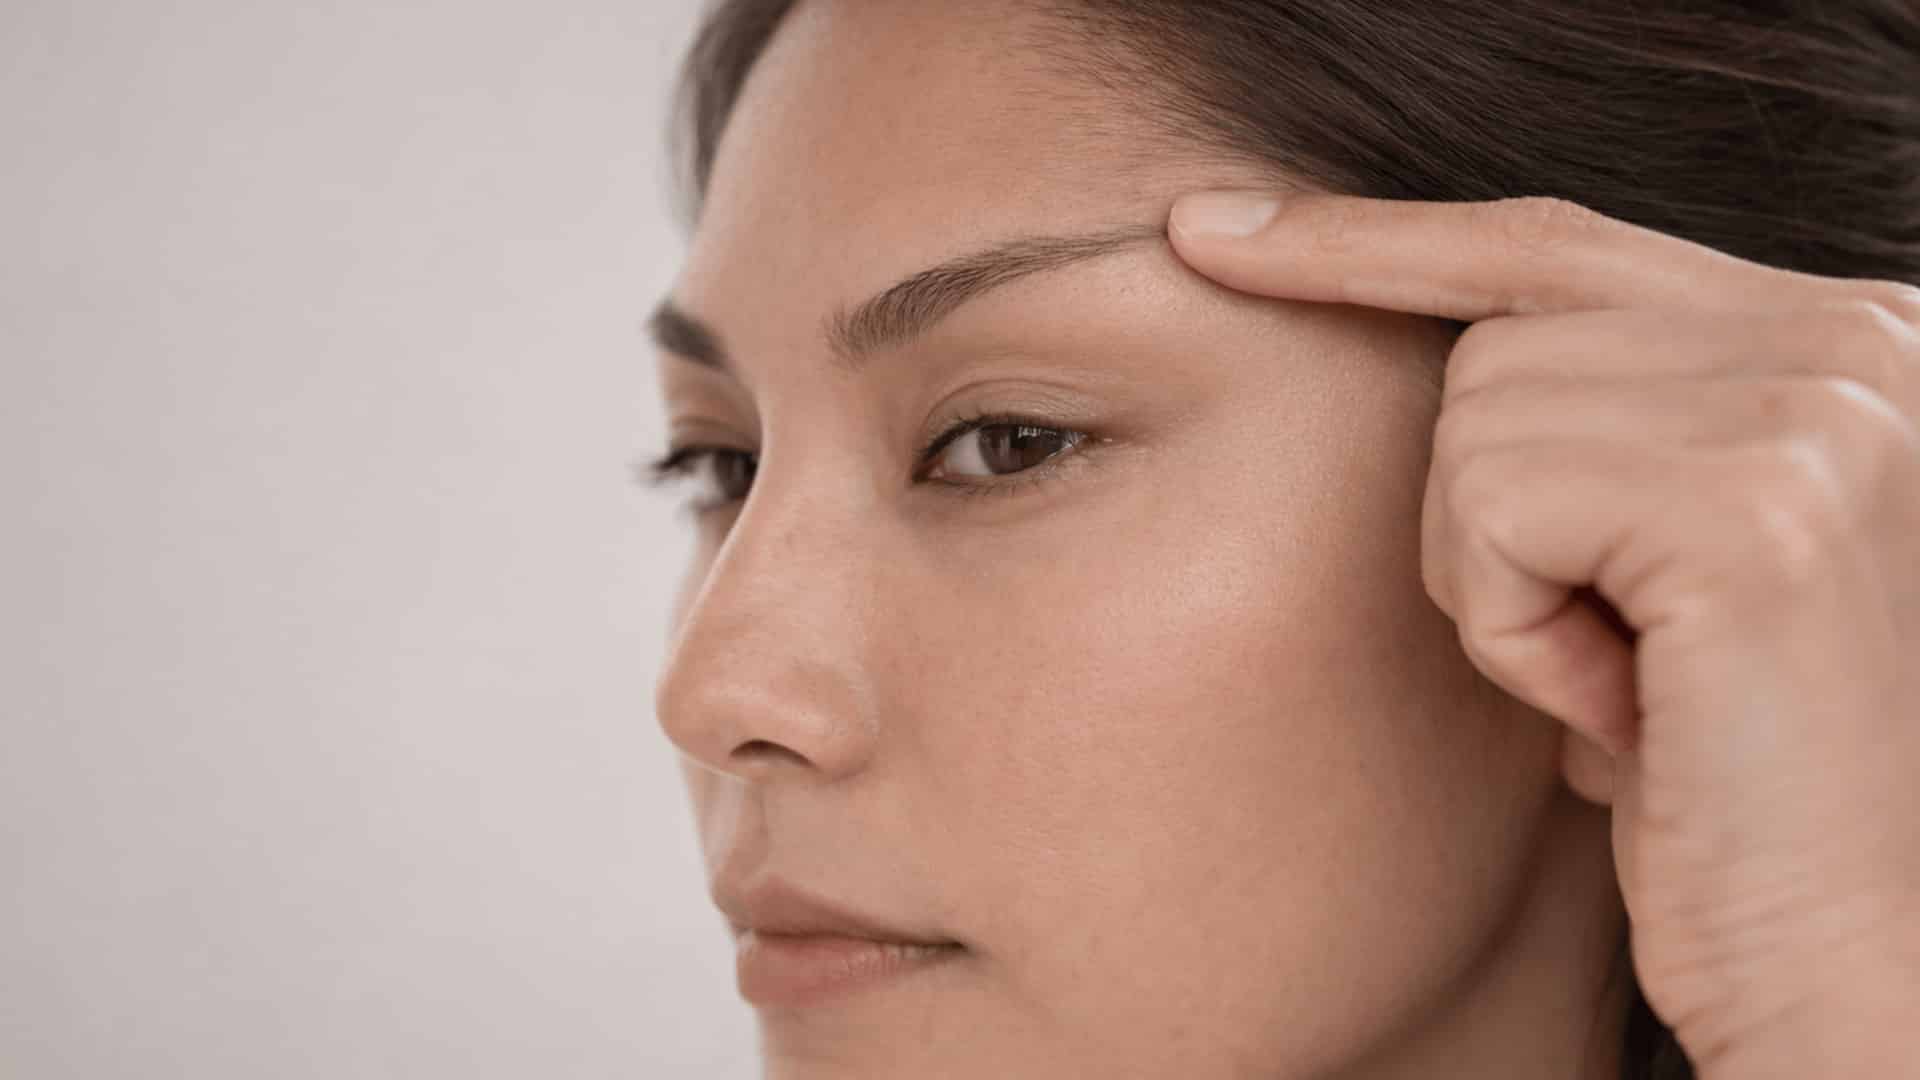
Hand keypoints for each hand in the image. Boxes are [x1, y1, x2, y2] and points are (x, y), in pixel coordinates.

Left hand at [1167, 190, 1919, 1076]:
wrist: (1846, 963)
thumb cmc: (1724, 782)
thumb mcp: (1650, 571)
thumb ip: (1592, 428)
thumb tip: (1416, 339)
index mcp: (1839, 336)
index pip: (1553, 243)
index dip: (1371, 237)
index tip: (1211, 231)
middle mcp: (1855, 338)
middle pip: (1491, 338)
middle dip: (1489, 513)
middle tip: (1612, 653)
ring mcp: (1818, 411)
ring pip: (1472, 419)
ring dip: (1502, 581)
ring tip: (1631, 684)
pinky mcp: (1755, 508)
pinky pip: (1488, 503)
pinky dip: (1509, 628)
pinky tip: (1621, 710)